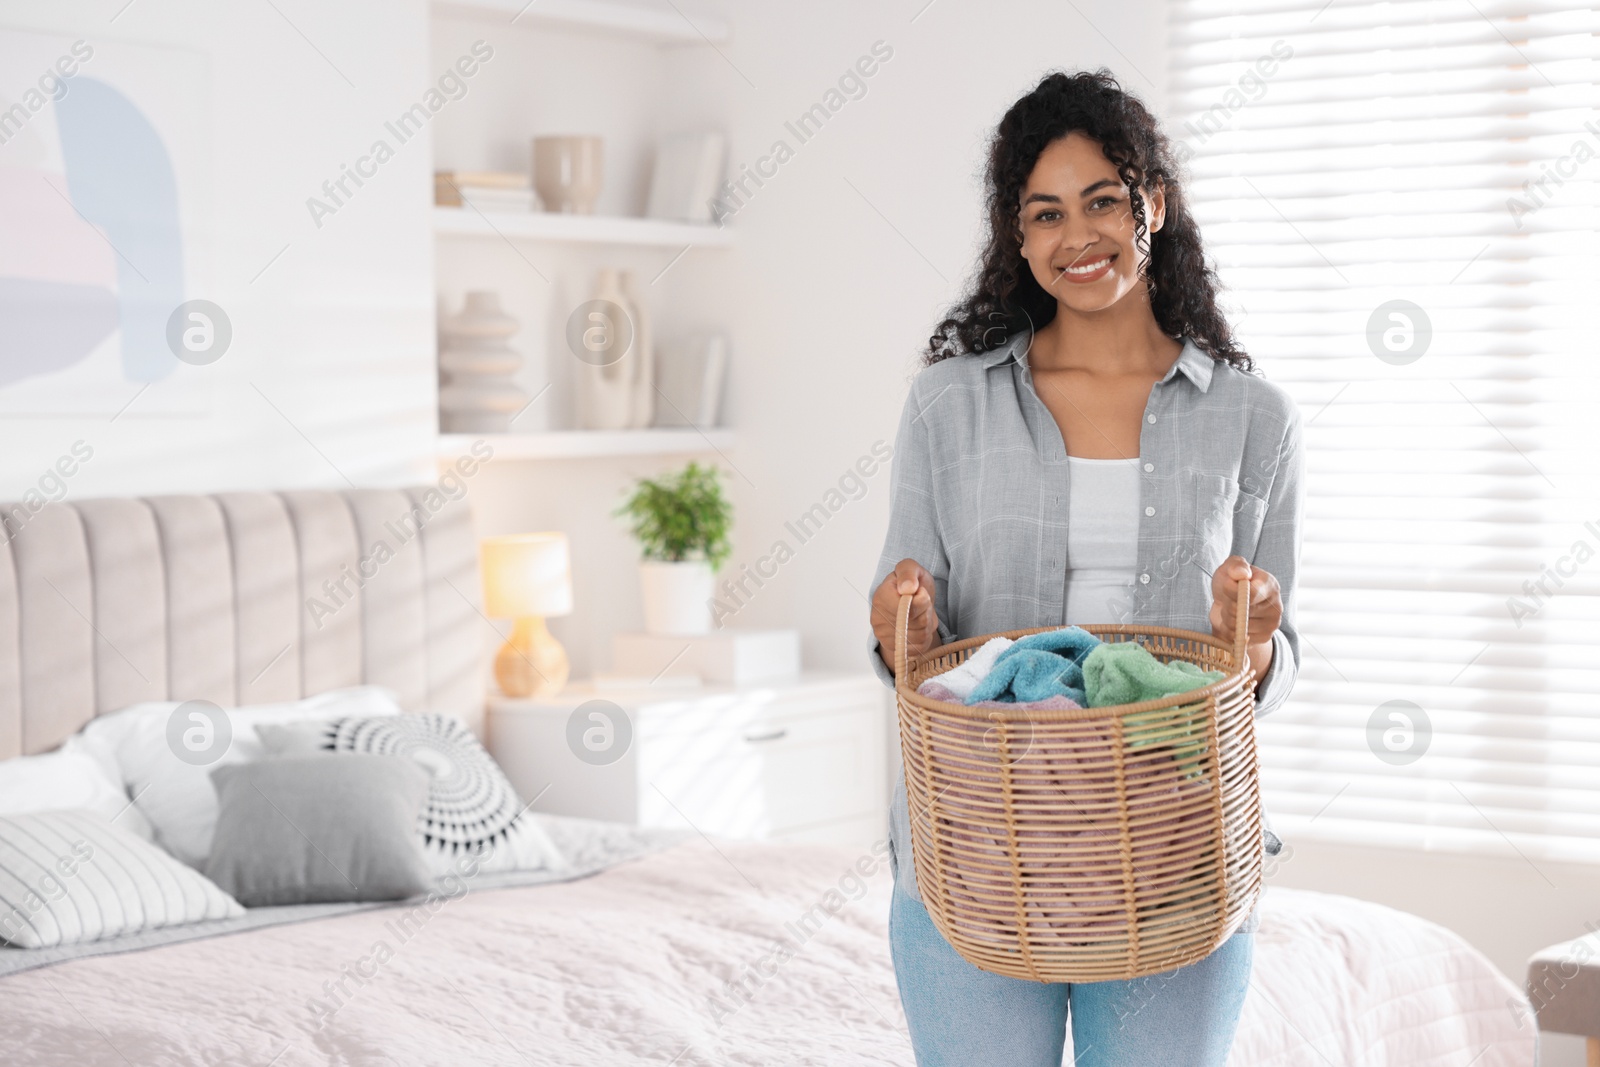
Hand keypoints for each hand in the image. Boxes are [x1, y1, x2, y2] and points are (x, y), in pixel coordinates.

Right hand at [873, 559, 940, 674]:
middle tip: (922, 604)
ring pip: (919, 636)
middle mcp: (877, 618)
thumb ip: (908, 572)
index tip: (920, 592)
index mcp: (880, 596)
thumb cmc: (911, 585)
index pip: (908, 606)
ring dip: (926, 625)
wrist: (908, 605)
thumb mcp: (911, 568)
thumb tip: (907, 588)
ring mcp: (884, 636)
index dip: (921, 600)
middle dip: (926, 613)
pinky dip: (924, 637)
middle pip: (917, 622)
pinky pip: (918, 647)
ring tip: (919, 614)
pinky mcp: (893, 649)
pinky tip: (917, 627)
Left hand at [1209, 555, 1280, 681]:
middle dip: (1227, 604)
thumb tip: (1241, 573)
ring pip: (1238, 625)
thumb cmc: (1230, 583)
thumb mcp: (1229, 568)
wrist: (1229, 605)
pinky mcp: (1265, 637)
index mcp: (1270, 584)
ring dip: (1227, 618)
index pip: (1252, 592)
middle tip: (1229, 599)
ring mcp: (1272, 623)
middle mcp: (1276, 605)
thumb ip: (1235, 566)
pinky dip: (1230, 630)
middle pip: (1240, 610)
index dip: (1234, 591)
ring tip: (1232, 610)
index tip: (1227, 585)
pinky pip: (1238, 637)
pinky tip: (1236, 622)